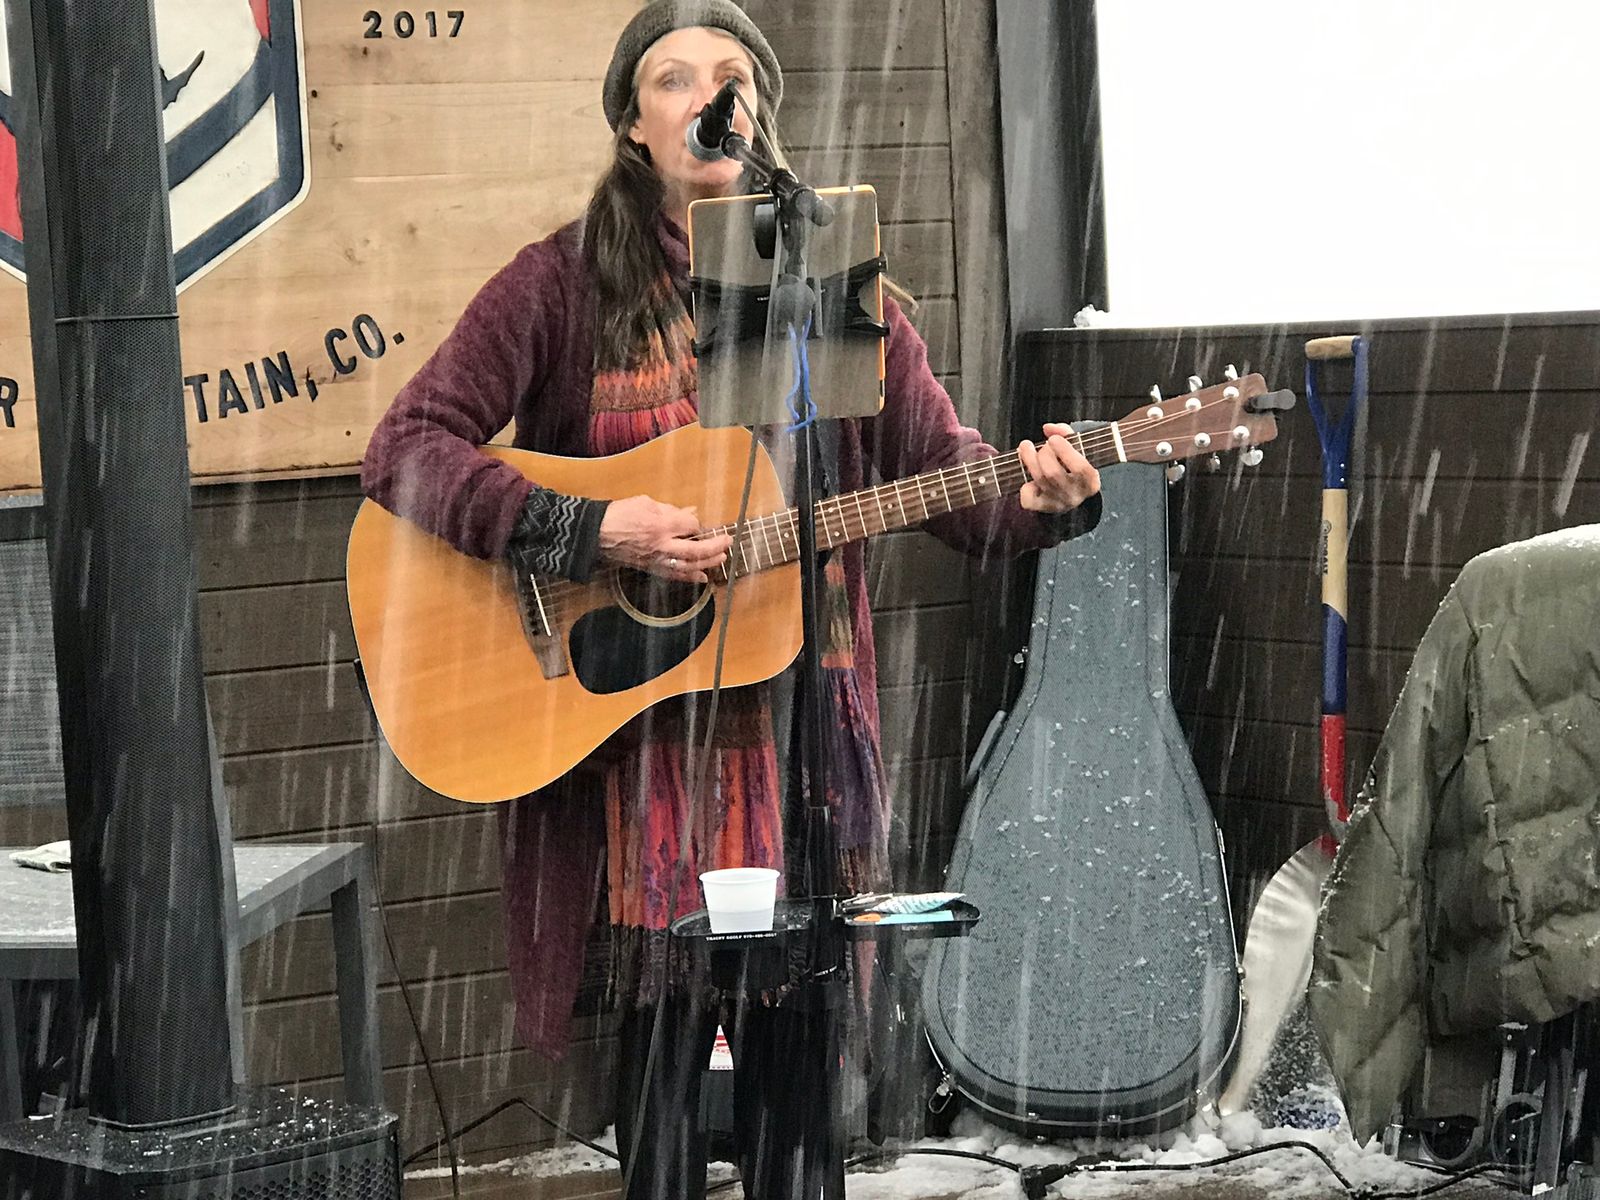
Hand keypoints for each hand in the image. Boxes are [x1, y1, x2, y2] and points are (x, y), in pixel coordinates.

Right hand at [598, 495, 731, 581]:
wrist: (597, 534)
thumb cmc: (619, 515)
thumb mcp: (646, 503)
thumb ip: (671, 509)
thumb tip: (689, 513)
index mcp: (660, 525)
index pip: (690, 526)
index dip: (697, 524)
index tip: (697, 521)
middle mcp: (661, 545)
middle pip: (696, 550)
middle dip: (715, 547)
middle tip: (727, 542)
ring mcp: (657, 560)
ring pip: (688, 566)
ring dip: (708, 563)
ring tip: (721, 558)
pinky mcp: (651, 569)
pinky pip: (675, 575)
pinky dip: (691, 577)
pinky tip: (703, 577)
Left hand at [1017, 423, 1100, 512]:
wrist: (1071, 493)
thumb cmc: (1073, 465)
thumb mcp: (1077, 448)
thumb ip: (1065, 433)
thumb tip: (1048, 428)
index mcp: (1091, 482)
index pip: (1080, 468)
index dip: (1065, 451)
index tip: (1053, 439)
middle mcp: (1075, 495)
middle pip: (1053, 473)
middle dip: (1044, 453)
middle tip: (1044, 446)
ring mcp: (1058, 504)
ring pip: (1039, 480)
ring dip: (1029, 459)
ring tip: (1026, 447)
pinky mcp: (1042, 508)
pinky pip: (1028, 500)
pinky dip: (1025, 488)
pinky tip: (1028, 478)